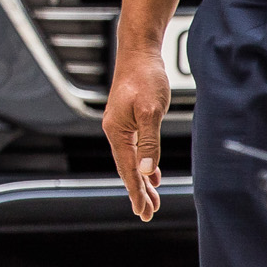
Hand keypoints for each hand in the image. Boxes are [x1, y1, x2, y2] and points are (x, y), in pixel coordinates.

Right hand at [103, 46, 168, 220]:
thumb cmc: (145, 78)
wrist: (139, 53)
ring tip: (151, 200)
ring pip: (131, 160)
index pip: (127, 169)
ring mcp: (121, 125)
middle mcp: (114, 131)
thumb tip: (146, 172)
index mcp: (116, 132)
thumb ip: (148, 142)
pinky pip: (135, 149)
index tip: (143, 212)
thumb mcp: (150, 111)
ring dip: (141, 181)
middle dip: (138, 192)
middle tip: (148, 214)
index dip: (136, 192)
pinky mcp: (129, 119)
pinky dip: (144, 164)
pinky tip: (152, 173)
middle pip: (126, 168)